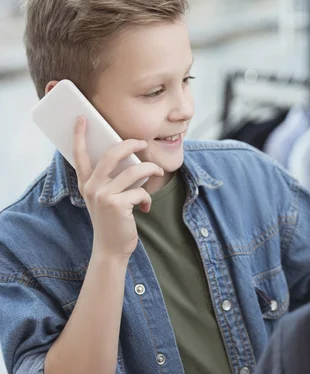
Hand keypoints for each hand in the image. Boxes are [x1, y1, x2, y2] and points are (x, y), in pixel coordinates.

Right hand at [72, 116, 163, 260]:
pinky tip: (145, 207)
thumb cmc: (112, 221)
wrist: (111, 248)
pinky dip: (147, 198)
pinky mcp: (117, 205)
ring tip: (158, 172)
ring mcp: (103, 195)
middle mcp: (91, 187)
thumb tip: (132, 160)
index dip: (79, 135)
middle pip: (113, 154)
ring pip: (134, 171)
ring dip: (151, 170)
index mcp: (86, 183)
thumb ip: (110, 181)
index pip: (79, 155)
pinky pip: (141, 191)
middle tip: (143, 143)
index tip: (82, 118)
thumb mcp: (104, 199)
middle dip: (131, 145)